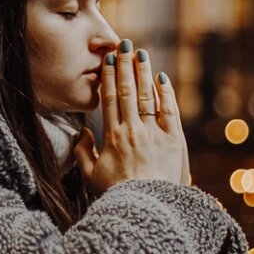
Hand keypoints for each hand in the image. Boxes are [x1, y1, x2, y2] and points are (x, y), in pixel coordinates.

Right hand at [74, 39, 189, 193]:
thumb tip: (81, 133)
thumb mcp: (91, 177)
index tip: (106, 59)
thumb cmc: (116, 195)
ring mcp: (154, 135)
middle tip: (123, 44)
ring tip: (140, 53)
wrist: (146, 209)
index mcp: (112, 137)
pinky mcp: (173, 141)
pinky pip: (170, 111)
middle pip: (127, 91)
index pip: (109, 99)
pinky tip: (161, 77)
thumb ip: (82, 153)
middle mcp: (133, 131)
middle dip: (124, 66)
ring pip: (148, 97)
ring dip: (143, 73)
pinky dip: (166, 93)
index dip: (107, 77)